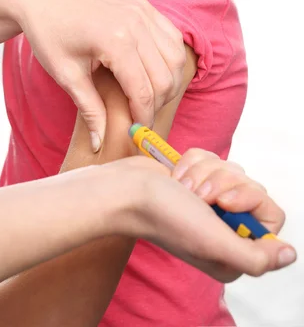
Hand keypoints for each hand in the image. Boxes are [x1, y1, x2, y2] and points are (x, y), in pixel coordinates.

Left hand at [11, 0, 185, 151]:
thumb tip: (99, 145)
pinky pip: (172, 38)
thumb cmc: (50, 37)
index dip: (144, 117)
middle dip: (158, 104)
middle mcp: (135, 22)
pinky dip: (170, 59)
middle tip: (142, 117)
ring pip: (176, 58)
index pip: (143, 90)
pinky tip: (154, 72)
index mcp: (115, 40)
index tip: (137, 134)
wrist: (43, 1)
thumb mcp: (66, 76)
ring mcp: (142, 11)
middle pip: (166, 77)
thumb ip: (90, 110)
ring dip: (169, 82)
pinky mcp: (144, 6)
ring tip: (150, 97)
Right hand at [112, 155, 295, 281]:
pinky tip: (176, 178)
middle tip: (197, 195)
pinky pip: (212, 158)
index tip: (224, 202)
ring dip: (204, 172)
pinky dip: (192, 162)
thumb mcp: (214, 243)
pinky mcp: (197, 181)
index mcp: (234, 251)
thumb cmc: (164, 217)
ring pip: (231, 169)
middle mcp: (225, 228)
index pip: (270, 217)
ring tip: (182, 188)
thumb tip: (289, 254)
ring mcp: (210, 203)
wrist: (127, 190)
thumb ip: (257, 257)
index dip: (249, 202)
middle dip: (222, 183)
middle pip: (251, 188)